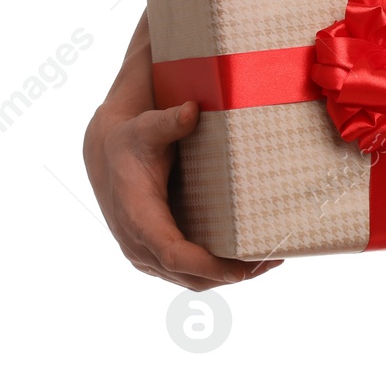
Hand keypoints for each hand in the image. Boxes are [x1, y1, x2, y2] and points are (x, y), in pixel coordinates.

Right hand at [83, 98, 283, 289]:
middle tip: (271, 260)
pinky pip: (185, 273)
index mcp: (138, 217)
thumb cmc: (132, 140)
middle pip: (187, 274)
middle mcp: (138, 243)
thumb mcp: (147, 128)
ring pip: (188, 280)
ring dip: (226, 277)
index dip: (206, 265)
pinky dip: (214, 272)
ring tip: (266, 262)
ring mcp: (144, 253)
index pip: (172, 252)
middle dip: (230, 274)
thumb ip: (169, 122)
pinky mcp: (153, 253)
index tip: (240, 269)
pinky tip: (245, 261)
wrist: (108, 153)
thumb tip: (192, 111)